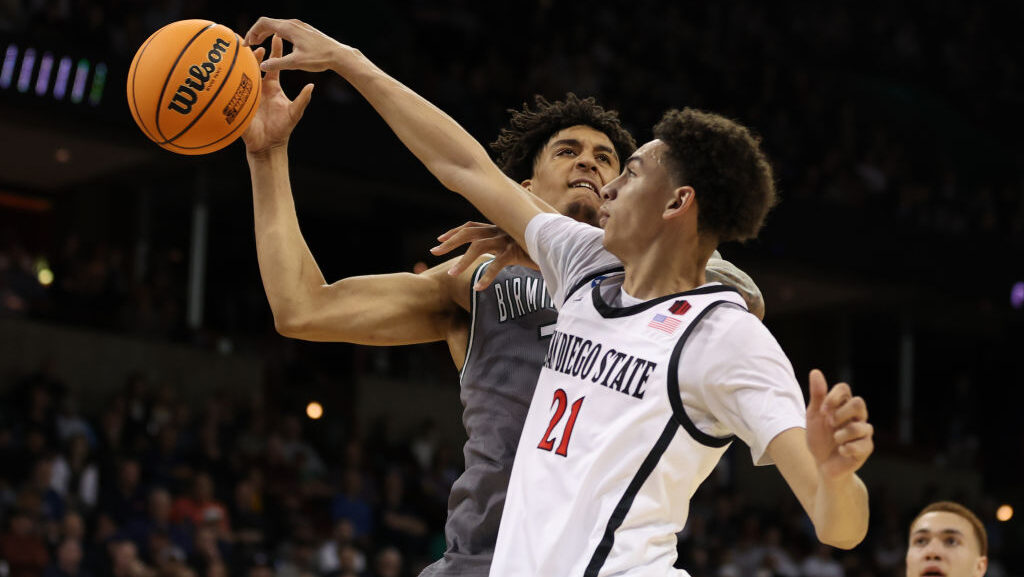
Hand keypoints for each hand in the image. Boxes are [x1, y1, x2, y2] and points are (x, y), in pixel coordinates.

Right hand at [242, 35, 312, 154]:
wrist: (268, 145)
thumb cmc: (282, 129)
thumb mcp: (294, 113)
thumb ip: (302, 99)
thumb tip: (311, 86)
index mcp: (272, 86)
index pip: (273, 65)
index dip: (275, 51)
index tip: (277, 38)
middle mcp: (259, 87)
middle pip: (256, 65)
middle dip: (256, 53)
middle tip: (257, 44)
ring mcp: (248, 93)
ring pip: (244, 74)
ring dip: (244, 64)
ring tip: (245, 54)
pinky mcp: (239, 103)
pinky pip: (234, 90)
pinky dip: (231, 81)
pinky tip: (229, 72)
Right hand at [245, 17, 345, 72]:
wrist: (339, 54)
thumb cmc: (319, 58)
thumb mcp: (296, 63)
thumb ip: (277, 64)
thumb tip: (262, 66)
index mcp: (289, 28)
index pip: (263, 23)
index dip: (251, 32)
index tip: (246, 44)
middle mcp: (293, 23)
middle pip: (268, 22)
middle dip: (256, 32)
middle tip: (250, 44)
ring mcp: (300, 25)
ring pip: (277, 25)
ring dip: (266, 33)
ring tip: (259, 43)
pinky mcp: (304, 30)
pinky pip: (285, 28)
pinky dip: (275, 33)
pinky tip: (276, 43)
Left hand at [430, 221, 536, 289]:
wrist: (559, 247)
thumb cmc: (538, 248)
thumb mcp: (517, 246)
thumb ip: (504, 248)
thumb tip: (494, 256)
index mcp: (499, 227)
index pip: (471, 226)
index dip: (455, 232)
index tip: (440, 240)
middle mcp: (501, 230)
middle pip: (469, 232)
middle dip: (450, 242)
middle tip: (434, 251)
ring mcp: (508, 239)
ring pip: (479, 247)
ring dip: (463, 261)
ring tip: (451, 274)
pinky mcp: (516, 251)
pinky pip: (497, 264)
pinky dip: (487, 276)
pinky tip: (478, 288)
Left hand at [805, 369, 872, 480]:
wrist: (822, 464)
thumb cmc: (819, 438)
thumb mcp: (813, 417)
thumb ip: (817, 395)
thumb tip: (815, 372)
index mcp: (843, 405)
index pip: (844, 388)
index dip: (833, 397)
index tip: (822, 410)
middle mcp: (857, 416)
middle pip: (859, 403)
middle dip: (841, 414)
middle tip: (830, 424)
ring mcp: (864, 431)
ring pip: (859, 426)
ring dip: (840, 435)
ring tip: (835, 441)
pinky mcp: (867, 447)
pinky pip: (860, 445)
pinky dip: (845, 448)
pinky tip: (841, 451)